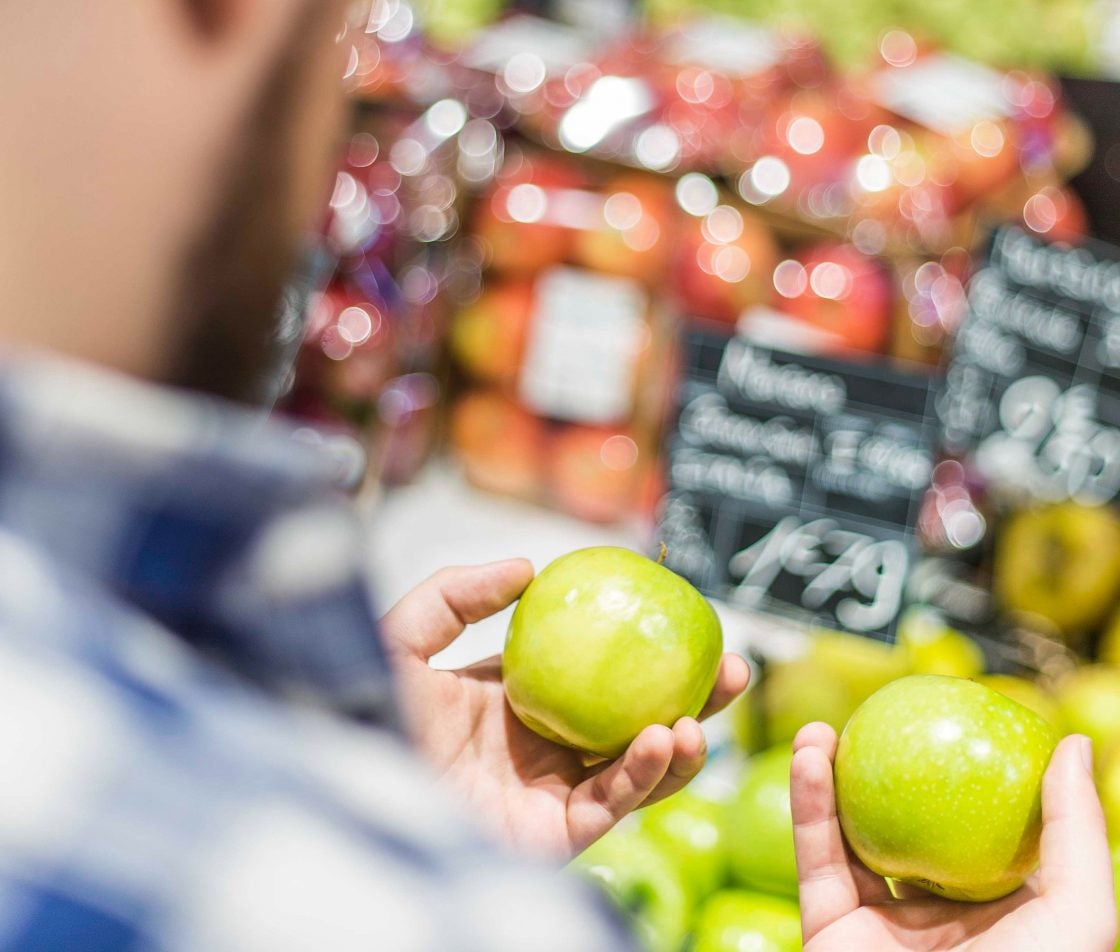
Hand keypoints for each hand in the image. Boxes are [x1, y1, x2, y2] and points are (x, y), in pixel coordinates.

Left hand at [379, 559, 748, 858]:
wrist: (345, 791)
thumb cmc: (361, 714)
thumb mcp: (404, 637)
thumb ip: (457, 594)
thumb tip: (528, 566)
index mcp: (515, 700)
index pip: (593, 670)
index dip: (640, 648)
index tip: (682, 616)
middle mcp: (541, 746)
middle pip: (632, 718)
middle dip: (688, 697)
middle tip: (730, 666)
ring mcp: (550, 791)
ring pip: (636, 767)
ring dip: (681, 742)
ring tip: (703, 712)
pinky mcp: (553, 835)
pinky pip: (613, 802)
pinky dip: (645, 774)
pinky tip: (663, 739)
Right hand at [790, 722, 1117, 951]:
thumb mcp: (1079, 916)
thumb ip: (1076, 834)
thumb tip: (1071, 742)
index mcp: (1001, 911)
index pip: (980, 825)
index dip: (964, 769)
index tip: (950, 715)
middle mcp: (940, 913)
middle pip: (906, 821)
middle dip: (883, 767)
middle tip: (872, 719)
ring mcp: (881, 922)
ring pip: (849, 832)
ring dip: (830, 775)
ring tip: (822, 729)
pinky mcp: (829, 928)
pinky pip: (815, 855)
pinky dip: (806, 803)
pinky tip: (809, 757)